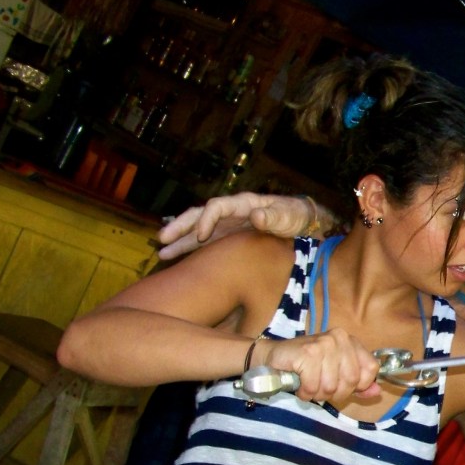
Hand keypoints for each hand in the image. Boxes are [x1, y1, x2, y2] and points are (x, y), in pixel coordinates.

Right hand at [158, 193, 330, 260]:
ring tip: (161, 251)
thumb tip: (256, 215)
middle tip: (163, 238)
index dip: (206, 219)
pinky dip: (191, 251)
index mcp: (243, 204)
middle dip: (181, 226)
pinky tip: (176, 260)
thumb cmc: (296, 217)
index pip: (217, 207)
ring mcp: (228, 227)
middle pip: (200, 216)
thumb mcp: (288, 215)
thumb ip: (274, 215)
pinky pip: (205, 245)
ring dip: (180, 241)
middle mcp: (231, 214)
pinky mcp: (228, 240)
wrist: (302, 226)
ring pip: (198, 231)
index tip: (200, 236)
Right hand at [262, 328, 381, 401]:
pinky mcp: (308, 353)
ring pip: (332, 386)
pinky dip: (305, 392)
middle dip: (335, 392)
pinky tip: (299, 385)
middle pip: (352, 380)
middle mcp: (339, 338)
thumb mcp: (337, 375)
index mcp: (350, 341)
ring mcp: (324, 344)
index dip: (358, 385)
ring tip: (308, 385)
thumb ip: (359, 384)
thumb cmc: (306, 368)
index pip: (370, 369)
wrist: (273, 358)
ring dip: (318, 393)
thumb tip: (377, 392)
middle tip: (320, 388)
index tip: (342, 386)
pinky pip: (314, 386)